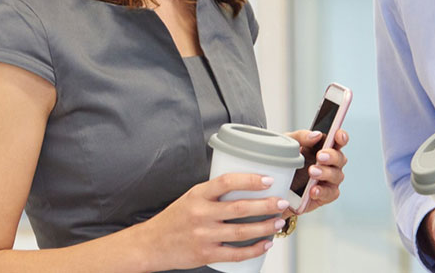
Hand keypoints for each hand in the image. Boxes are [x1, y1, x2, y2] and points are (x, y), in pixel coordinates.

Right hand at [136, 173, 289, 270]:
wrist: (151, 244)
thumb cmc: (174, 219)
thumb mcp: (190, 198)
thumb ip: (214, 194)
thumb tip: (247, 187)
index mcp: (197, 195)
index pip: (226, 182)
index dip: (250, 180)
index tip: (268, 180)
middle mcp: (200, 214)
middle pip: (239, 208)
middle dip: (266, 205)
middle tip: (282, 202)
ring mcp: (203, 236)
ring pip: (241, 232)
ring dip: (264, 227)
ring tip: (278, 222)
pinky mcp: (205, 254)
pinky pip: (235, 253)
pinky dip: (254, 249)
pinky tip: (266, 244)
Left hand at [286, 128, 348, 213]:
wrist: (274, 184)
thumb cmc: (285, 160)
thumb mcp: (289, 144)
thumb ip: (302, 137)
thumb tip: (316, 134)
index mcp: (324, 148)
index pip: (338, 141)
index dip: (341, 137)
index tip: (338, 135)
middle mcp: (330, 164)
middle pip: (340, 158)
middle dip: (332, 156)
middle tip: (320, 156)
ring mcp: (329, 180)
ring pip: (337, 176)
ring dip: (326, 173)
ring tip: (312, 172)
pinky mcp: (324, 196)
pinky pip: (330, 194)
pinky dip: (322, 191)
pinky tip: (313, 190)